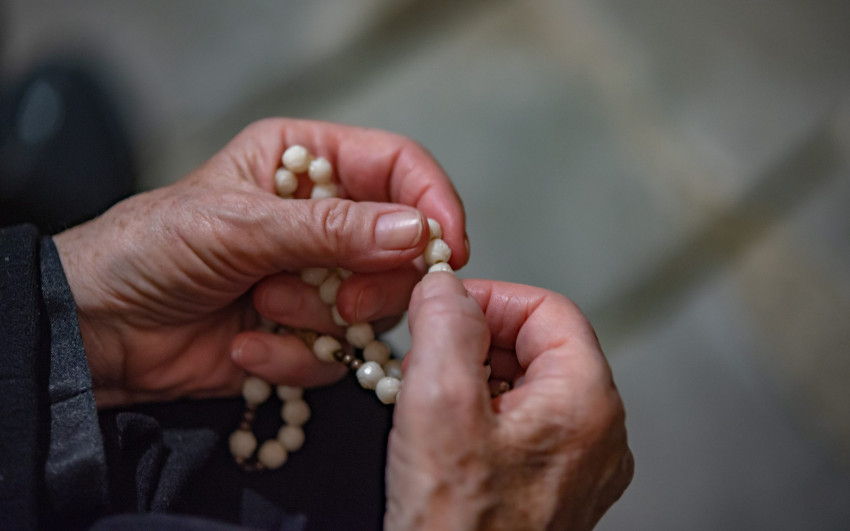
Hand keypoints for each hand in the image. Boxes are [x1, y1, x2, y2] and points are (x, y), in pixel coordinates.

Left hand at [53, 118, 467, 407]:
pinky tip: (246, 349)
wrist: (99, 331)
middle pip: (403, 246)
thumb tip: (417, 232)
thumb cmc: (150, 251)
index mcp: (305, 162)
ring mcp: (317, 277)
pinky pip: (340, 352)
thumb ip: (332, 230)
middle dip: (373, 282)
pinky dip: (297, 357)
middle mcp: (322, 218)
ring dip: (320, 319)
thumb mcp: (239, 226)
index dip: (432, 202)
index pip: (398, 167)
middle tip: (340, 302)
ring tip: (262, 311)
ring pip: (377, 306)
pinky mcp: (306, 331)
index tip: (448, 247)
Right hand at [385, 273, 632, 529]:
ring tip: (428, 403)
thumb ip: (445, 323)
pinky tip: (442, 440)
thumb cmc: (457, 530)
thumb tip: (444, 285)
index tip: (442, 310)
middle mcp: (595, 435)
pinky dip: (477, 418)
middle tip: (425, 359)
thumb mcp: (439, 403)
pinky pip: (517, 429)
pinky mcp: (548, 491)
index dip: (490, 299)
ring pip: (522, 387)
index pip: (547, 309)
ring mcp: (575, 468)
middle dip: (474, 341)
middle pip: (537, 346)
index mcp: (586, 404)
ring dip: (471, 379)